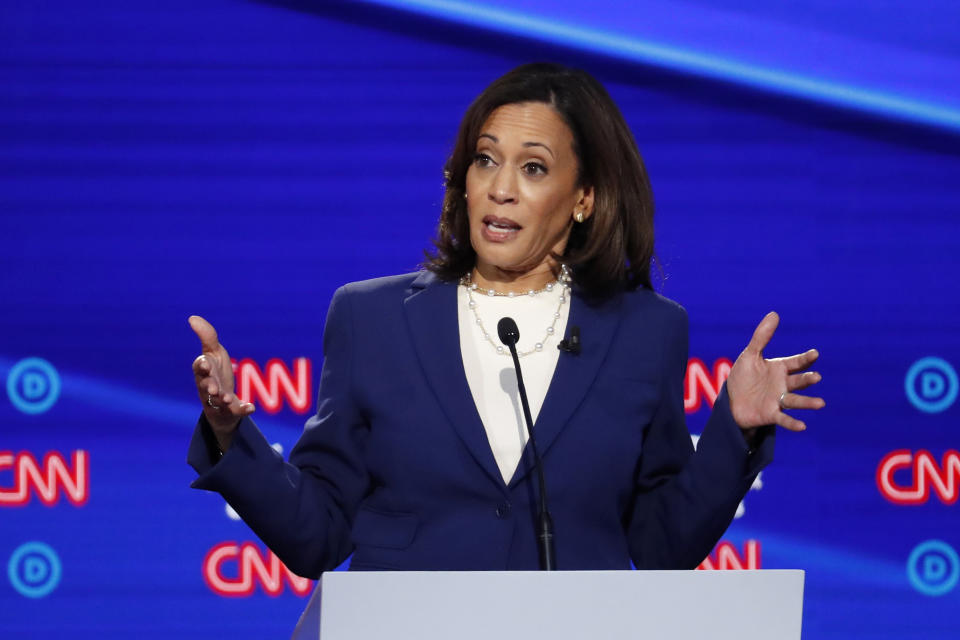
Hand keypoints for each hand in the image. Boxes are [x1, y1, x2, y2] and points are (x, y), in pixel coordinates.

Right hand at [189, 315, 254, 450]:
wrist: (223, 400)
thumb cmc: (216, 372)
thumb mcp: (214, 353)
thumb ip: (207, 337)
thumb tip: (192, 317)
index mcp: (204, 372)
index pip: (199, 368)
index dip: (201, 366)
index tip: (204, 362)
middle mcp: (208, 387)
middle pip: (206, 387)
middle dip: (209, 386)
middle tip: (212, 387)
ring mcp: (219, 401)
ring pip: (218, 402)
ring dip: (222, 399)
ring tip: (227, 398)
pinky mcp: (232, 411)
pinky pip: (237, 412)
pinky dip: (243, 409)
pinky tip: (251, 407)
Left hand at [726, 311, 823, 431]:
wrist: (731, 401)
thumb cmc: (743, 378)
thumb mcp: (750, 355)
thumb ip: (762, 337)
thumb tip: (775, 313)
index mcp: (780, 368)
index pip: (796, 362)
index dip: (805, 359)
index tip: (814, 354)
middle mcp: (783, 384)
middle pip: (798, 381)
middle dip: (807, 379)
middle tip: (816, 377)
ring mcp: (778, 400)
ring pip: (795, 400)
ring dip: (807, 402)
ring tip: (820, 404)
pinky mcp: (771, 414)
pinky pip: (783, 419)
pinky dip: (793, 423)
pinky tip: (803, 426)